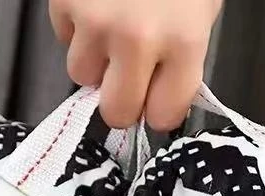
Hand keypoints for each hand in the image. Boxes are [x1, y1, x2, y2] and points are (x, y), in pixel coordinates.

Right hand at [50, 0, 221, 131]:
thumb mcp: (201, 7)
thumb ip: (182, 57)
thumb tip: (158, 96)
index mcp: (183, 41)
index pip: (162, 116)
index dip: (158, 109)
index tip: (156, 100)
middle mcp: (136, 39)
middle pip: (115, 112)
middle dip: (121, 99)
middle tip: (127, 79)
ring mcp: (95, 20)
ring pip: (82, 75)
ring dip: (95, 59)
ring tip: (112, 24)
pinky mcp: (64, 0)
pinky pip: (63, 37)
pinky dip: (76, 26)